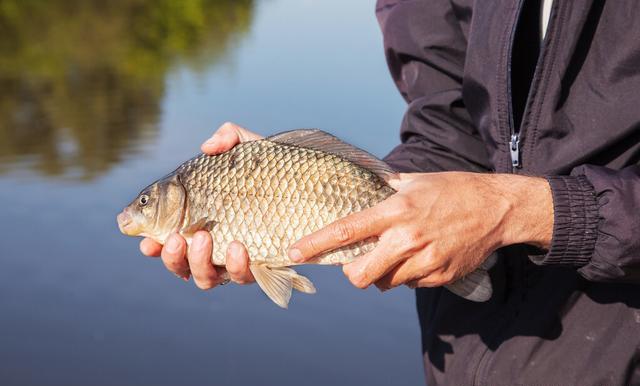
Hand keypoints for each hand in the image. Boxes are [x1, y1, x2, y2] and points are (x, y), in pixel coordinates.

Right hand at [140, 122, 262, 288]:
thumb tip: (207, 147)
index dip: (153, 243)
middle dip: (172, 257)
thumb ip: (228, 138)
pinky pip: (243, 277)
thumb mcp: (250, 147)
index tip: (146, 240)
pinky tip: (239, 247)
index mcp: (200, 221)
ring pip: (206, 278)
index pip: (169, 238)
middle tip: (174, 238)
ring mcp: (236, 260)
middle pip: (181, 265)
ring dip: (198, 262)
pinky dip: (236, 266)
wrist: (313, 188)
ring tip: (204, 238)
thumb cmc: (274, 170)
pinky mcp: (261, 268)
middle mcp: (214, 246)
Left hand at [287, 172, 552, 290]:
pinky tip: (421, 256)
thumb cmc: (452, 189)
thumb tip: (358, 186)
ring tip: (397, 254)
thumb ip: (384, 188)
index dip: (316, 244)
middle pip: (361, 275)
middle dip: (352, 273)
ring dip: (383, 274)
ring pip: (385, 284)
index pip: (347, 230)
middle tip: (357, 263)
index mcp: (396, 211)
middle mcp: (407, 238)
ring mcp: (425, 260)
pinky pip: (410, 285)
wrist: (497, 208)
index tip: (294, 252)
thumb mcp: (414, 180)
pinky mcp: (439, 276)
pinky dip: (407, 275)